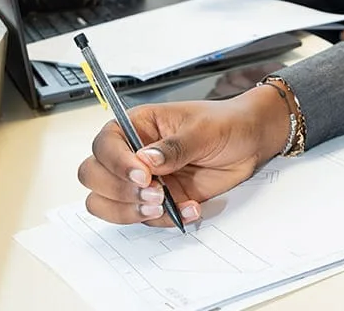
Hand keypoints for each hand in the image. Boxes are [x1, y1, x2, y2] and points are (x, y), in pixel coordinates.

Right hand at [77, 87, 289, 226]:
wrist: (249, 141)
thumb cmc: (226, 123)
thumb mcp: (204, 128)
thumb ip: (175, 146)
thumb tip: (146, 159)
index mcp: (139, 125)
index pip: (105, 144)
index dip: (116, 162)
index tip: (142, 175)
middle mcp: (132, 153)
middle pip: (93, 176)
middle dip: (119, 190)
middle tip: (154, 193)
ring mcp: (142, 179)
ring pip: (106, 203)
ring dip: (130, 211)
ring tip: (164, 204)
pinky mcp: (156, 200)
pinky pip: (141, 218)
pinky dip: (162, 220)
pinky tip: (190, 209)